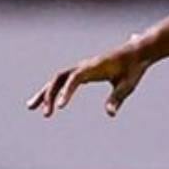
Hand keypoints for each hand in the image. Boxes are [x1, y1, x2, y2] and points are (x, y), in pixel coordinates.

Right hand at [27, 40, 150, 117]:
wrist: (136, 53)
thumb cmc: (133, 69)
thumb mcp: (128, 85)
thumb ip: (117, 98)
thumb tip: (110, 113)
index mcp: (93, 67)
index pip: (74, 79)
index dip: (66, 92)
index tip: (60, 107)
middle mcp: (83, 66)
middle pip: (59, 78)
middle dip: (49, 95)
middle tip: (46, 114)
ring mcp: (81, 68)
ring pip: (57, 79)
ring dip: (45, 93)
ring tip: (32, 108)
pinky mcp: (82, 72)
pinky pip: (63, 80)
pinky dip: (54, 90)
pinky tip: (48, 103)